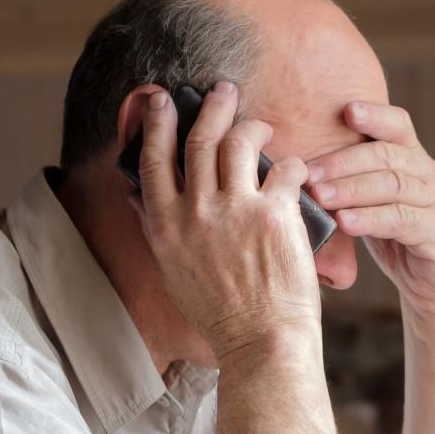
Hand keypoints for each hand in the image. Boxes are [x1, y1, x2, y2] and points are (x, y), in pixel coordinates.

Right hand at [132, 82, 320, 359]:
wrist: (260, 343)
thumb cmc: (220, 315)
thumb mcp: (173, 273)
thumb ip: (156, 230)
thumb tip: (137, 198)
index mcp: (165, 226)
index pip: (153, 158)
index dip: (156, 122)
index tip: (161, 99)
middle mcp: (195, 212)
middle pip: (200, 137)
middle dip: (212, 105)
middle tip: (223, 90)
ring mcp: (234, 210)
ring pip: (240, 141)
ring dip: (253, 124)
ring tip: (263, 124)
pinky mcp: (274, 215)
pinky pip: (286, 169)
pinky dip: (293, 165)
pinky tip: (297, 171)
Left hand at [305, 102, 434, 323]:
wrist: (433, 288)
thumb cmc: (394, 242)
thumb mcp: (371, 204)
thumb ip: (350, 182)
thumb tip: (296, 167)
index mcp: (413, 160)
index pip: (398, 124)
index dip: (374, 114)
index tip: (345, 110)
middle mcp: (429, 175)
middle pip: (386, 154)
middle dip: (343, 161)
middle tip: (308, 173)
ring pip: (393, 184)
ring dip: (352, 188)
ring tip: (320, 196)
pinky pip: (402, 220)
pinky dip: (371, 219)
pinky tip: (345, 221)